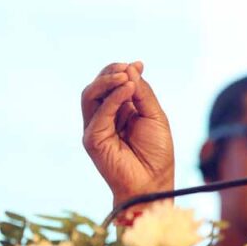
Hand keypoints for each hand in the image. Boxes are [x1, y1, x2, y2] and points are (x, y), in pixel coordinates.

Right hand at [81, 62, 174, 205]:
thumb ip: (143, 93)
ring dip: (107, 81)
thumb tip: (132, 67)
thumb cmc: (156, 153)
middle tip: (128, 67)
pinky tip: (127, 90)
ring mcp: (96, 128)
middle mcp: (105, 117)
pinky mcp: (92, 139)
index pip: (112, 83)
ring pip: (90, 95)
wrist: (153, 182)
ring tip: (125, 76)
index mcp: (120, 111)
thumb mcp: (155, 116)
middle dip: (111, 72)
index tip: (138, 64)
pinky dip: (113, 98)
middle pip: (97, 86)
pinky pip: (98, 113)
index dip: (122, 70)